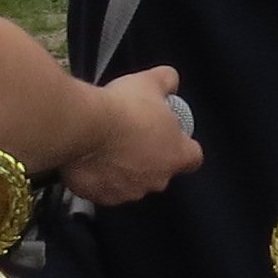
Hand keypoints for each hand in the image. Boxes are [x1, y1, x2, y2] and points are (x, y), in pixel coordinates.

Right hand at [68, 66, 201, 203]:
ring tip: (108, 145)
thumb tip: (170, 80)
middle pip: (161, 171)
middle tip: (134, 135)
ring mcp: (129, 191)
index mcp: (176, 155)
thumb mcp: (150, 81)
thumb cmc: (121, 109)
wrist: (84, 128)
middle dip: (150, 157)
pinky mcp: (102, 197)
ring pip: (132, 181)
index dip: (184, 146)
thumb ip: (167, 81)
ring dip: (124, 168)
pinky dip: (100, 177)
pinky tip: (91, 158)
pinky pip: (105, 188)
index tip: (172, 136)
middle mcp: (157, 179)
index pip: (193, 158)